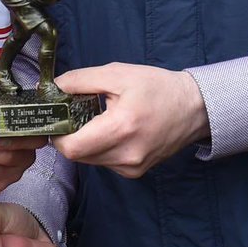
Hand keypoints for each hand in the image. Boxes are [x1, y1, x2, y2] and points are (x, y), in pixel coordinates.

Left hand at [51, 63, 209, 178]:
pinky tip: (111, 130)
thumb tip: (53, 88)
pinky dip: (99, 147)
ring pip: (90, 160)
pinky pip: (104, 162)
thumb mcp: (117, 74)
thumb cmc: (157, 87)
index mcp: (121, 128)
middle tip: (74, 113)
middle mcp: (126, 155)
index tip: (58, 116)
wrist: (193, 108)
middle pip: (78, 155)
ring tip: (96, 119)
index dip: (58, 133)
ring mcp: (131, 167)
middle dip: (69, 135)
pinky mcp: (135, 172)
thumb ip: (80, 80)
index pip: (72, 147)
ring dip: (84, 142)